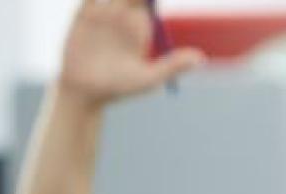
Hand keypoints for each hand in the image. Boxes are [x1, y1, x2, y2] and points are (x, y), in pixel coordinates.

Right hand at [58, 0, 203, 106]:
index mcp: (140, 23)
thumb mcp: (147, 79)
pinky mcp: (83, 13)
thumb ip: (172, 66)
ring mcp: (103, 12)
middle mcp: (123, 14)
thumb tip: (201, 58)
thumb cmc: (119, 88)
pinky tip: (98, 0)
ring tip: (118, 6)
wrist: (85, 93)